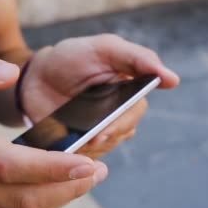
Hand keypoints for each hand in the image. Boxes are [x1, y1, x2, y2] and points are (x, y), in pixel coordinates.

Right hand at [0, 50, 107, 207]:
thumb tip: (9, 74)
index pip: (5, 164)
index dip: (49, 167)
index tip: (86, 162)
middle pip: (22, 197)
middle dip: (68, 188)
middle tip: (98, 170)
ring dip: (61, 197)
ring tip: (88, 177)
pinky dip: (43, 199)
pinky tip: (60, 183)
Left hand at [20, 34, 179, 158]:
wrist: (35, 76)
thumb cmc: (73, 57)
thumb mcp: (105, 48)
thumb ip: (138, 58)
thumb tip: (172, 79)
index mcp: (129, 92)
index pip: (136, 111)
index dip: (123, 121)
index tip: (107, 127)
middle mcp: (118, 115)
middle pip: (121, 133)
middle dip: (106, 134)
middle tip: (91, 136)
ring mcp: (99, 132)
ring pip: (104, 147)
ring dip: (90, 146)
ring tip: (75, 141)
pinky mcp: (79, 145)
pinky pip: (83, 158)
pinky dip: (75, 155)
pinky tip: (65, 149)